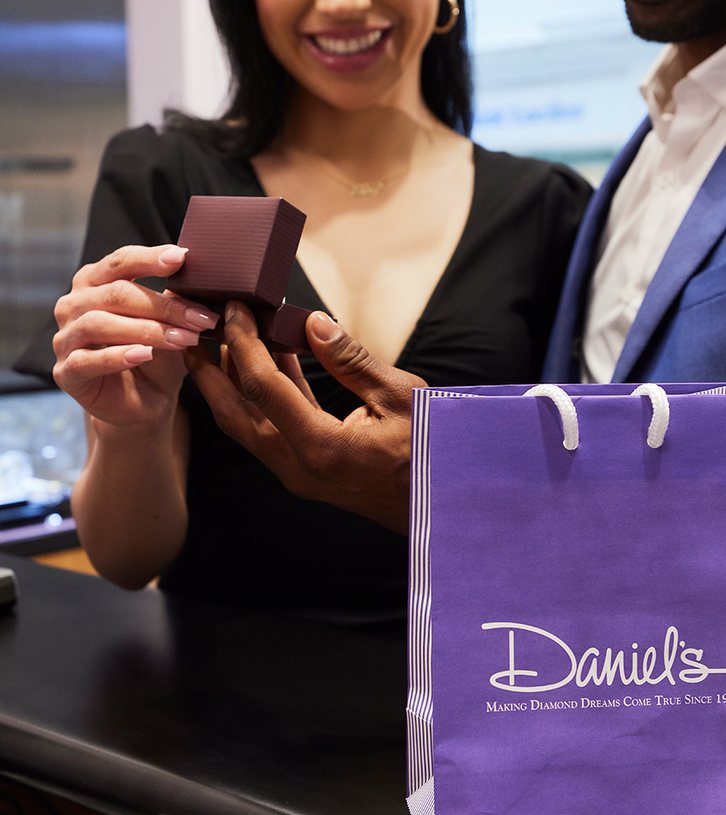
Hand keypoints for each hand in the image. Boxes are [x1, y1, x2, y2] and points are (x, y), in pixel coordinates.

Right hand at [52, 244, 219, 430]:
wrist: (145, 404)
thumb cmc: (158, 358)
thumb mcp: (172, 327)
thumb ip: (176, 303)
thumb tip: (200, 282)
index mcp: (96, 283)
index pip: (121, 262)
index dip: (150, 259)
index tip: (182, 258)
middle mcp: (75, 305)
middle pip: (116, 293)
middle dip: (164, 306)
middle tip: (202, 319)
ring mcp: (66, 338)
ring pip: (100, 323)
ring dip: (148, 330)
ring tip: (184, 340)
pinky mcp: (67, 373)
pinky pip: (88, 360)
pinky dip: (118, 356)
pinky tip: (145, 355)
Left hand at [186, 302, 424, 532]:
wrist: (444, 506)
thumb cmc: (432, 451)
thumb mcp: (400, 397)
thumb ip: (351, 361)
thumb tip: (312, 323)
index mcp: (321, 446)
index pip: (263, 387)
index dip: (243, 343)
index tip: (234, 308)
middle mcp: (299, 467)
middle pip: (234, 413)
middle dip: (208, 369)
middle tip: (192, 328)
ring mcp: (300, 475)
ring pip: (246, 426)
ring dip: (229, 384)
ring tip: (217, 342)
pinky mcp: (308, 473)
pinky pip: (270, 432)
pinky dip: (261, 398)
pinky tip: (269, 364)